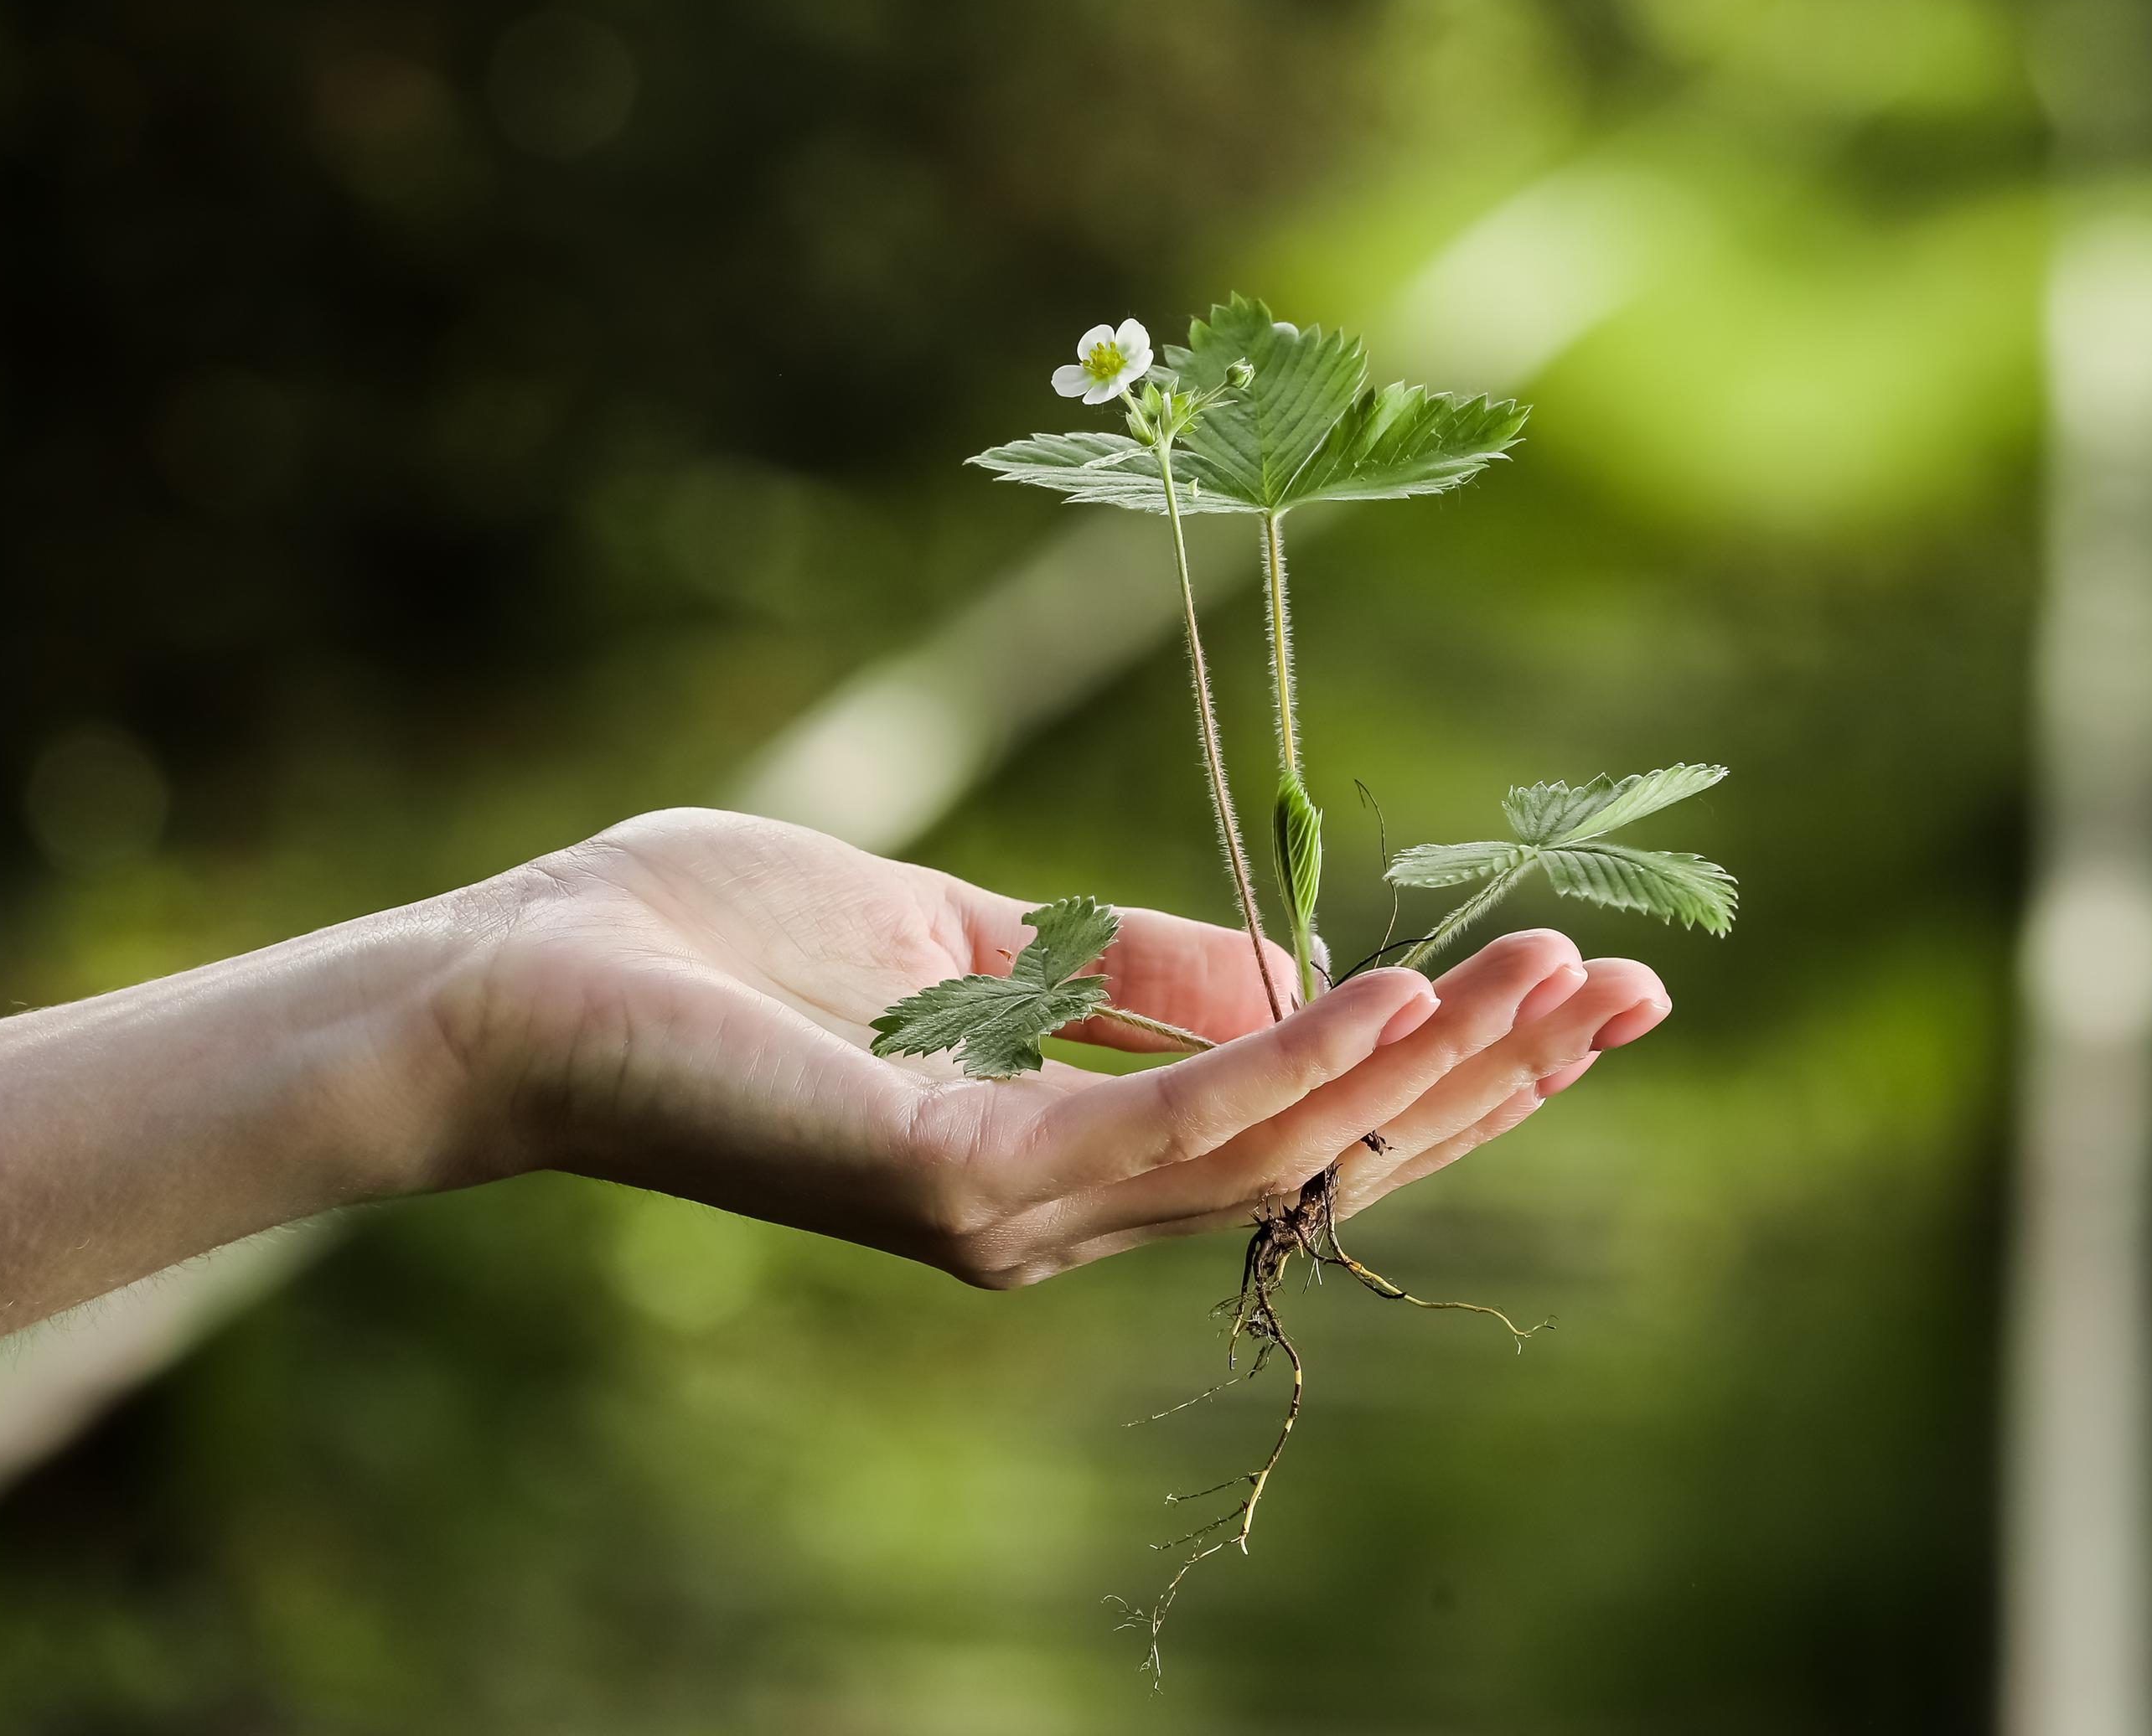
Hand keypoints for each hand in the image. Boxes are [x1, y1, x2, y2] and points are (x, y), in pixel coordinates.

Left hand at [418, 809, 1670, 1285]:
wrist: (520, 983)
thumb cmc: (714, 946)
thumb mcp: (966, 933)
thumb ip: (1124, 968)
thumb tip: (1298, 970)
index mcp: (1065, 1151)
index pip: (1297, 1123)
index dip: (1441, 1065)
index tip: (1574, 983)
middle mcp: (1061, 1212)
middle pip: (1320, 1156)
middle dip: (1482, 1082)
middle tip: (1631, 994)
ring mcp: (1017, 1217)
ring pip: (1272, 1151)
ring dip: (1422, 1066)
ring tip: (1544, 980)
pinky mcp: (961, 1186)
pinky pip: (1164, 1130)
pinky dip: (1288, 1063)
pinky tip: (1385, 993)